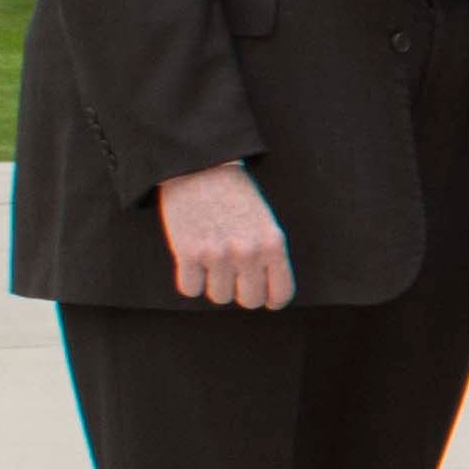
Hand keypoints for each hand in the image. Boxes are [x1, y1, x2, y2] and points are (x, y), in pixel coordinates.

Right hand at [155, 163, 291, 311]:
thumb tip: (267, 292)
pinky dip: (189, 280)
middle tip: (233, 275)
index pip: (281, 294)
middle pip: (250, 300)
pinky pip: (190, 289)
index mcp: (273, 245)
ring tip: (211, 261)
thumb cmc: (235, 196)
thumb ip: (268, 255)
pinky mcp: (187, 253)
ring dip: (214, 284)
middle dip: (242, 291)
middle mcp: (248, 253)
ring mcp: (217, 255)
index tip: (263, 295)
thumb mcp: (265, 223)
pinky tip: (192, 262)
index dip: (271, 298)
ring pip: (219, 296)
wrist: (199, 168)